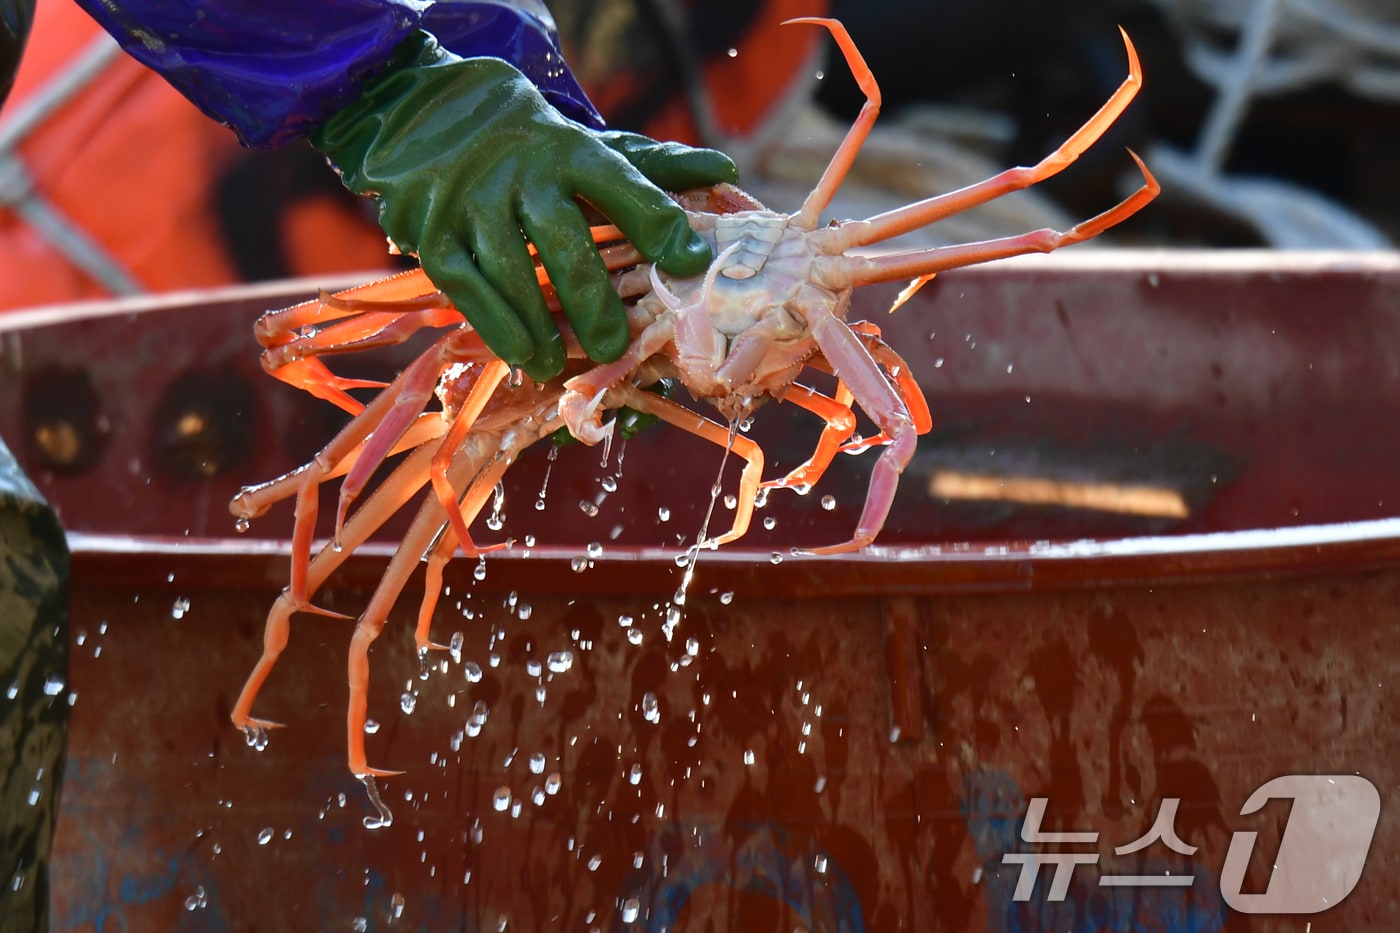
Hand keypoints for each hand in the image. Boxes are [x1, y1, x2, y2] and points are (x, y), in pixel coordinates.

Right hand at [312, 32, 736, 380]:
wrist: (433, 115)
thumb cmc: (536, 151)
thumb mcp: (590, 150)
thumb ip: (654, 169)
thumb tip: (725, 169)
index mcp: (571, 151)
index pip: (623, 186)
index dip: (659, 224)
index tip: (692, 262)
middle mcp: (522, 173)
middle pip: (566, 244)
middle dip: (594, 302)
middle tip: (614, 347)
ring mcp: (472, 201)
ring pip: (513, 273)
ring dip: (542, 327)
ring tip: (564, 364)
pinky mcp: (433, 231)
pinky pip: (466, 286)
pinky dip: (497, 327)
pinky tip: (524, 357)